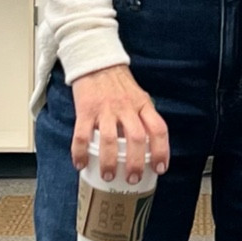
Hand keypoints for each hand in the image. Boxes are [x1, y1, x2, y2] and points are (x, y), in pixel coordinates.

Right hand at [71, 64, 169, 183]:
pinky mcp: (85, 110)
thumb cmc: (118, 83)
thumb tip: (148, 148)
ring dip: (109, 162)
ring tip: (109, 176)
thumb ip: (143, 118)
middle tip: (133, 179)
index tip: (160, 168)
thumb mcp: (138, 96)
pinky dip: (80, 152)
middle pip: (136, 138)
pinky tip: (80, 164)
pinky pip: (82, 135)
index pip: (158, 129)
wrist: (95, 61)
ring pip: (109, 139)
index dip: (162, 151)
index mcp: (142, 105)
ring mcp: (105, 109)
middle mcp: (126, 107)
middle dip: (136, 163)